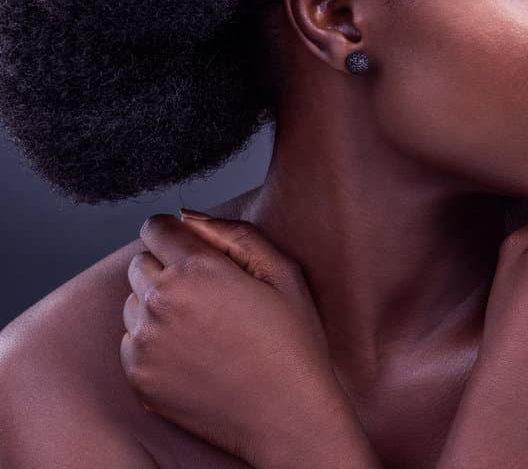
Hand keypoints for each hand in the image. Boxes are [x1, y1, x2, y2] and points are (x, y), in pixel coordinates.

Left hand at [120, 209, 378, 468]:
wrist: (287, 415)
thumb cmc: (293, 341)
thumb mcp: (282, 272)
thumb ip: (233, 233)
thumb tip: (186, 214)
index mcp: (198, 270)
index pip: (156, 227)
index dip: (178, 234)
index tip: (199, 252)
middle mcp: (161, 303)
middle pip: (140, 262)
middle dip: (168, 268)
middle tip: (210, 294)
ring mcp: (144, 344)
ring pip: (132, 302)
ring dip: (158, 304)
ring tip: (204, 326)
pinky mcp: (138, 377)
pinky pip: (131, 341)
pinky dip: (154, 342)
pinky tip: (194, 354)